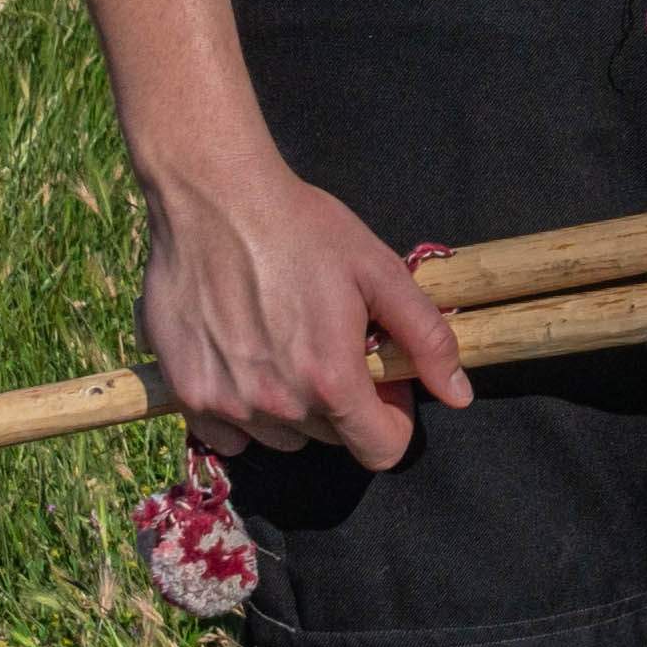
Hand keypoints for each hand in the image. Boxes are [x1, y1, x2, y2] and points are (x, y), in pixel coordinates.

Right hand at [144, 143, 460, 468]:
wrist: (212, 197)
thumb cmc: (300, 227)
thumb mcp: (379, 271)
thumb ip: (426, 338)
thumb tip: (459, 394)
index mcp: (330, 380)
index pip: (380, 449)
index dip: (393, 418)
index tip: (384, 382)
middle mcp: (277, 404)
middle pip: (332, 438)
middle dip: (344, 403)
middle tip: (333, 345)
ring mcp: (227, 404)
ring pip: (281, 437)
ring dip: (294, 408)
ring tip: (286, 346)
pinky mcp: (186, 393)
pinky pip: (229, 435)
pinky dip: (243, 412)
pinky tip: (245, 360)